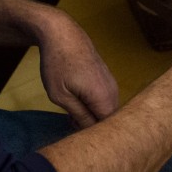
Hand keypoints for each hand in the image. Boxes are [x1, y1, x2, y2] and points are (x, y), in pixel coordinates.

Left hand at [35, 8, 119, 128]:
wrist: (62, 33)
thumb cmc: (58, 63)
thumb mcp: (61, 95)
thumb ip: (78, 116)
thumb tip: (89, 131)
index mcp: (104, 97)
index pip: (106, 129)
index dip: (92, 138)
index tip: (75, 138)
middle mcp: (113, 90)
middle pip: (108, 120)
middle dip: (91, 127)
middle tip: (70, 125)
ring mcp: (111, 82)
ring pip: (105, 109)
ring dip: (91, 115)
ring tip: (71, 115)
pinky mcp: (106, 77)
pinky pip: (103, 99)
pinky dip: (92, 105)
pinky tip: (75, 102)